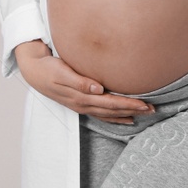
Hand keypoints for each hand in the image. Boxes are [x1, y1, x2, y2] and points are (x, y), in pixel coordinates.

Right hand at [14, 40, 154, 123]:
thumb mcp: (62, 72)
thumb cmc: (49, 69)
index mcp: (81, 97)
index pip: (110, 103)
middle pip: (113, 110)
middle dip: (133, 110)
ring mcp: (82, 106)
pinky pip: (102, 114)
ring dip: (127, 114)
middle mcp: (83, 104)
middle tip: (153, 109)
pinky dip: (115, 118)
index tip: (145, 104)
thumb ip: (80, 81)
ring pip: (109, 114)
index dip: (129, 104)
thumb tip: (98, 89)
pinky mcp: (80, 103)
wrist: (34, 72)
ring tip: (144, 113)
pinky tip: (126, 118)